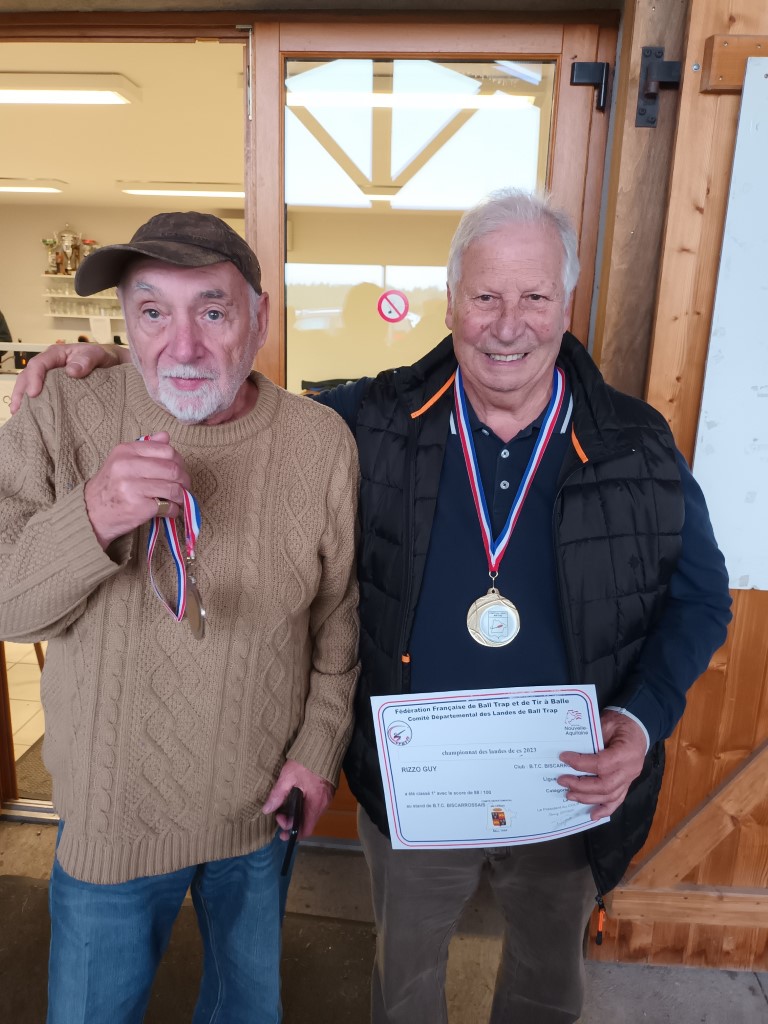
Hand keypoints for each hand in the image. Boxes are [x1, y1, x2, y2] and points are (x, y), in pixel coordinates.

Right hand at [10, 343, 127, 413]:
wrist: (113, 364)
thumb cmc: (103, 358)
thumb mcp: (97, 354)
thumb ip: (87, 360)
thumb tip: (71, 371)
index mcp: (56, 355)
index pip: (39, 364)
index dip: (34, 378)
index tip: (34, 394)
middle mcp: (50, 367)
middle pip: (28, 377)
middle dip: (20, 392)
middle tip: (17, 409)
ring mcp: (51, 379)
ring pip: (30, 387)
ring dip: (23, 401)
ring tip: (19, 416)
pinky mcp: (56, 391)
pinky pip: (43, 397)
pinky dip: (35, 407)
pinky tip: (32, 418)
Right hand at [84, 432, 191, 548]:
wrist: (90, 512)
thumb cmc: (110, 486)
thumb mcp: (121, 461)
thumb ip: (145, 448)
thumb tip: (165, 436)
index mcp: (126, 451)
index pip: (166, 450)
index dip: (179, 461)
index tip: (179, 470)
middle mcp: (127, 466)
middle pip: (173, 469)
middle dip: (184, 480)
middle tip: (184, 487)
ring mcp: (132, 487)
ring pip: (173, 489)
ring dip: (181, 497)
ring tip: (177, 500)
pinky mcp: (138, 507)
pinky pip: (167, 507)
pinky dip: (173, 510)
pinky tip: (168, 511)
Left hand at [262, 759, 334, 840]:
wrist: (324, 744)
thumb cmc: (306, 761)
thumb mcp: (288, 777)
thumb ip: (278, 794)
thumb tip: (267, 810)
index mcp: (315, 804)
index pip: (306, 829)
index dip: (292, 833)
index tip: (280, 828)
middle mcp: (324, 804)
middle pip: (308, 822)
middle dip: (292, 822)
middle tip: (279, 813)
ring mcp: (327, 797)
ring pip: (311, 814)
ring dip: (298, 814)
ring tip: (284, 805)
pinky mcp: (327, 790)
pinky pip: (315, 805)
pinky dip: (304, 806)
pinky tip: (295, 797)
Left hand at [557, 710, 647, 819]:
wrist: (637, 726)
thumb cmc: (620, 723)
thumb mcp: (606, 723)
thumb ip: (592, 739)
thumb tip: (571, 751)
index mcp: (626, 752)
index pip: (602, 764)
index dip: (581, 763)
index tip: (564, 758)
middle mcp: (630, 769)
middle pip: (605, 785)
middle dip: (580, 786)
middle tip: (562, 781)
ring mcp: (630, 778)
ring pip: (610, 796)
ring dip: (587, 798)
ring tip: (569, 795)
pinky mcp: (627, 783)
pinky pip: (618, 799)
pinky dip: (605, 809)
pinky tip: (593, 815)